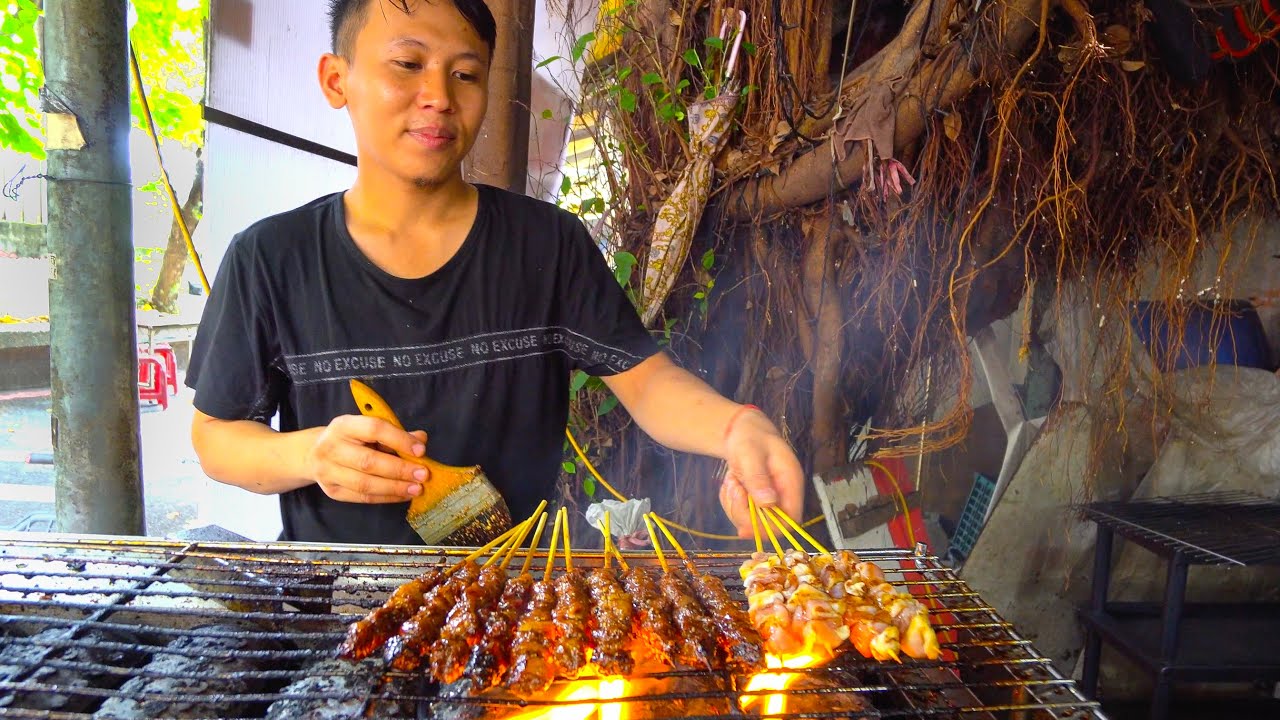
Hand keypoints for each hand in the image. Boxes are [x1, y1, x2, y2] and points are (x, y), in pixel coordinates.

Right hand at [303, 415, 430, 502]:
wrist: (313, 454)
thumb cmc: (350, 439)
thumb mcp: (367, 429)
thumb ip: (394, 433)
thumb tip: (420, 440)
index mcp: (344, 425)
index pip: (374, 429)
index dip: (399, 440)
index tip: (420, 450)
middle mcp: (331, 447)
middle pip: (369, 461)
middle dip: (400, 470)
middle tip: (423, 474)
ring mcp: (328, 471)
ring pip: (365, 484)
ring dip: (395, 488)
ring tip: (416, 488)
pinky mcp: (331, 491)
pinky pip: (362, 497)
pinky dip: (386, 497)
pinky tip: (402, 495)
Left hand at [718, 407, 804, 537]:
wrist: (742, 431)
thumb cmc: (750, 437)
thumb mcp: (750, 453)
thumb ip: (758, 477)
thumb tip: (768, 503)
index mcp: (791, 483)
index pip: (791, 519)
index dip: (770, 529)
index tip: (745, 527)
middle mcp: (783, 495)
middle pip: (768, 525)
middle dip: (743, 512)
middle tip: (733, 488)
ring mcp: (770, 500)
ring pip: (752, 522)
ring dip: (734, 505)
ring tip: (731, 481)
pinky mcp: (756, 501)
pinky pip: (741, 514)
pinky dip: (730, 502)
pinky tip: (731, 483)